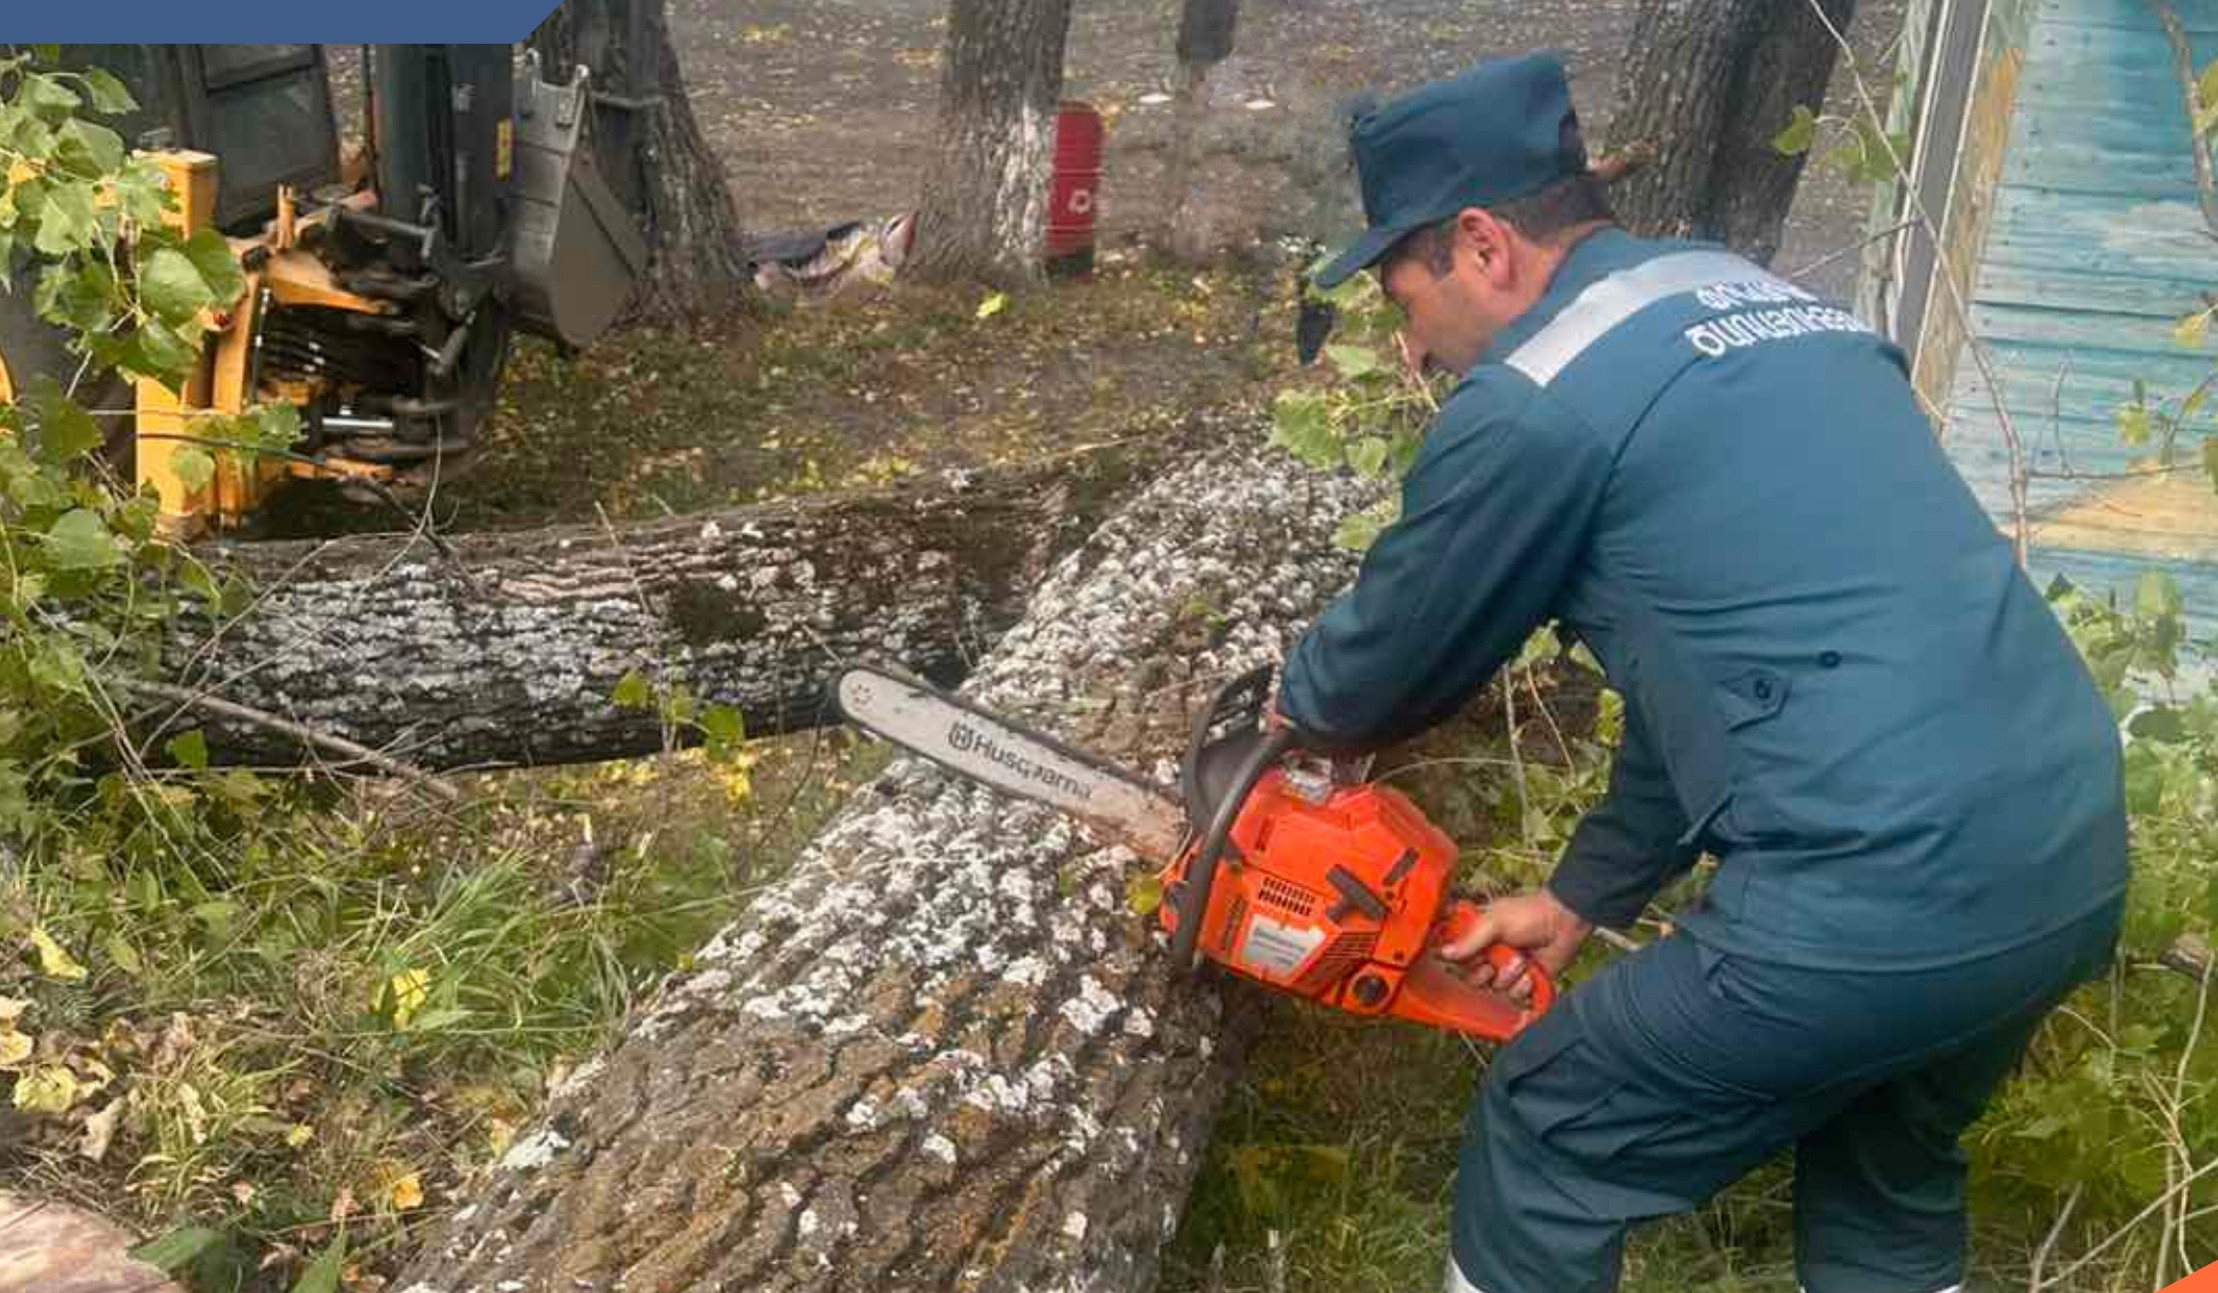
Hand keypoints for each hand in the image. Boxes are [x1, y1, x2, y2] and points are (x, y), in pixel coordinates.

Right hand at [1438, 888, 1592, 1000]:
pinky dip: (1524, 986)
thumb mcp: (1494, 922)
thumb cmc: (1529, 914)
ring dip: (1509, 977)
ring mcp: (1508, 970)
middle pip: (1474, 979)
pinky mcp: (1526, 983)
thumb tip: (1443, 954)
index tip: (1471, 957)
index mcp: (1478, 938)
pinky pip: (1516, 996)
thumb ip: (1469, 940)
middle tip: (1496, 960)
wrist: (1564, 922)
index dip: (1463, 962)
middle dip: (1487, 972)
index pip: (1458, 959)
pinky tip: (1531, 973)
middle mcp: (1490, 956)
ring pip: (1496, 989)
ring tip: (1522, 961)